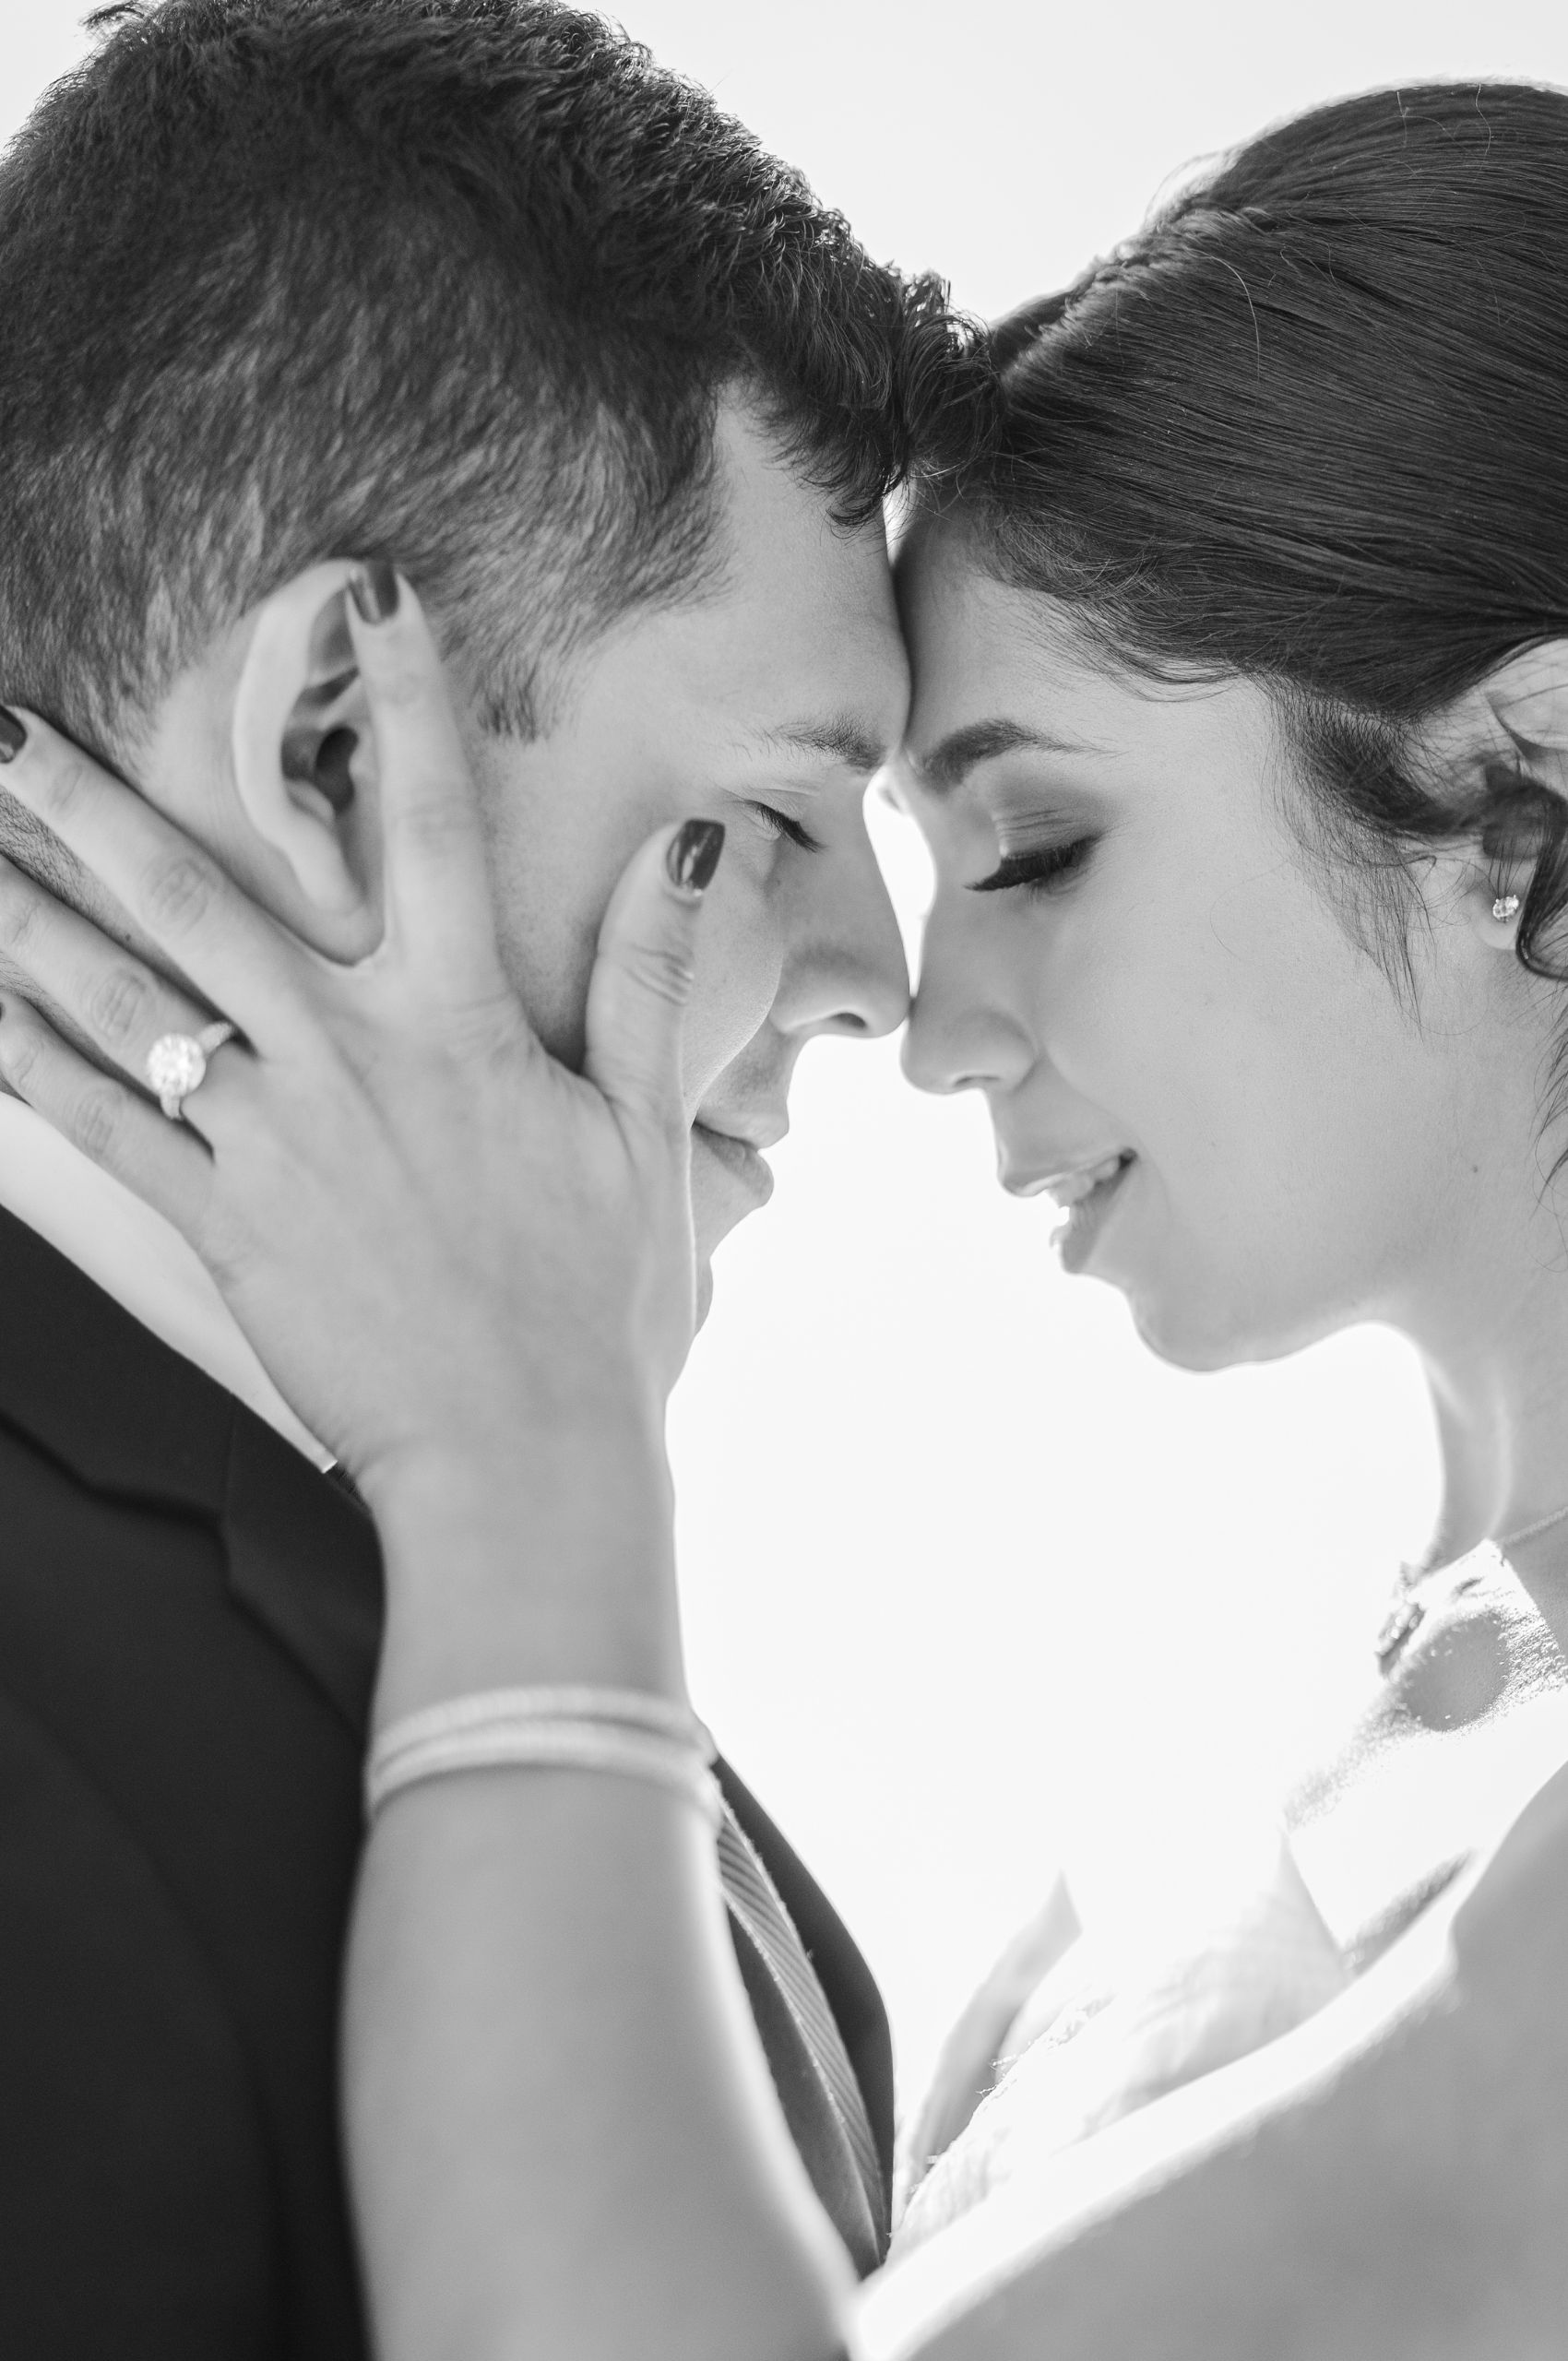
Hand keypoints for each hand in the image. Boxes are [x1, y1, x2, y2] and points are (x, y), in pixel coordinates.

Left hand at [0, 569, 723, 1504]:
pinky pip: (97, 1128)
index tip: (369, 589)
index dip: (407, 695)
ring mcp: (269, 1140)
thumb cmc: (599, 1308)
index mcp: (460, 1025)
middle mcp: (347, 1059)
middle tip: (4, 722)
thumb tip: (697, 841)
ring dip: (24, 914)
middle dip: (92, 800)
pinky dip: (23, 1063)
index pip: (435, 824)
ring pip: (122, 1002)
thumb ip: (650, 978)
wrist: (522, 1462)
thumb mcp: (648, 1133)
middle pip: (200, 898)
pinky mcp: (218, 1224)